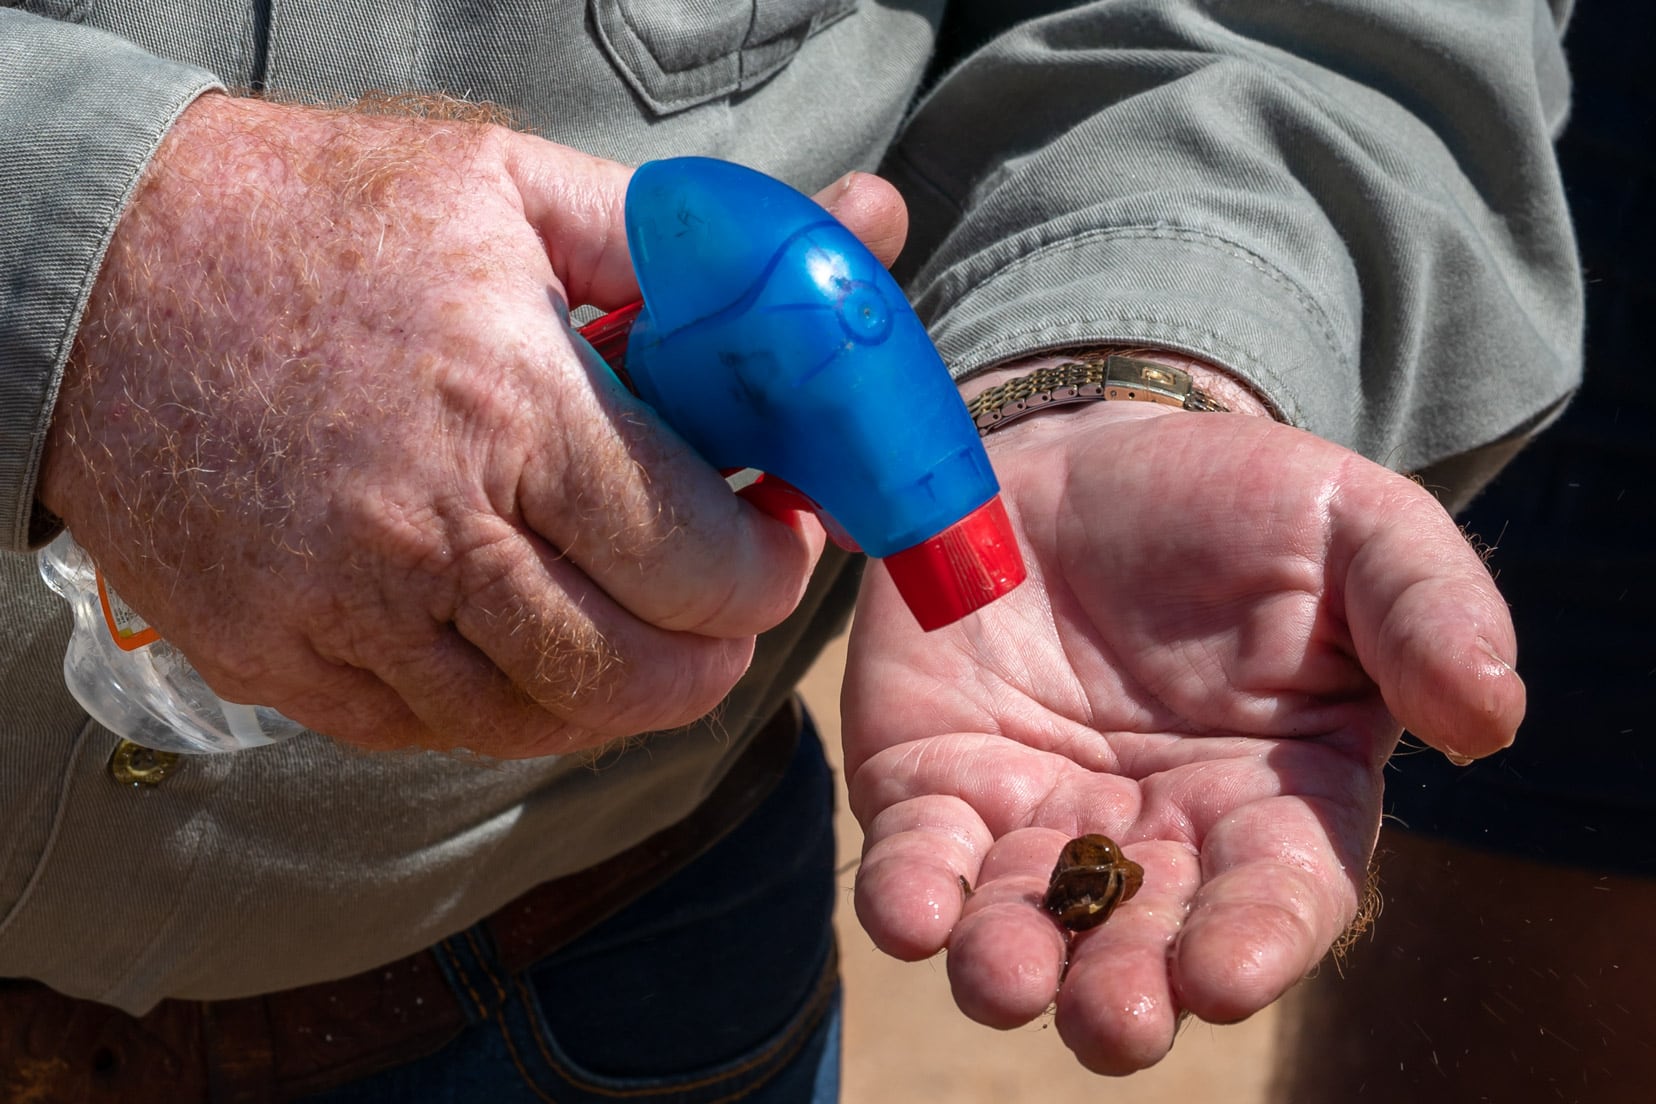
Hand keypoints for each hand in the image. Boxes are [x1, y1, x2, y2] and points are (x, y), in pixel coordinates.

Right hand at [40, 92, 905, 756]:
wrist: (94, 278)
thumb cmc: (308, 219)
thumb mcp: (501, 188)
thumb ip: (657, 246)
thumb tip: (788, 265)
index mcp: (513, 407)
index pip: (700, 560)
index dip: (771, 569)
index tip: (778, 541)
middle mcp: (435, 532)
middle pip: (638, 670)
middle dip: (718, 654)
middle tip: (728, 611)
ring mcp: (348, 614)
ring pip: (543, 723)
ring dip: (623, 696)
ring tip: (643, 637)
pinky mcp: (282, 662)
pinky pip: (434, 733)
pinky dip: (508, 708)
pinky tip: (527, 648)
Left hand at [841, 388, 1522, 1071]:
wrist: (1086, 454)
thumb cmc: (1237, 505)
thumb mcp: (1356, 530)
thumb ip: (1426, 613)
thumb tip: (1490, 717)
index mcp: (1273, 805)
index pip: (1276, 898)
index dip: (1255, 942)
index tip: (1222, 974)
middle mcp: (1151, 840)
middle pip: (1142, 946)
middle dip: (1126, 991)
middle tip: (1117, 1018)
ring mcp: (1034, 819)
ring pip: (1021, 928)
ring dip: (1008, 964)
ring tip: (1005, 977)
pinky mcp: (934, 783)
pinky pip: (917, 858)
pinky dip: (909, 894)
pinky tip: (906, 911)